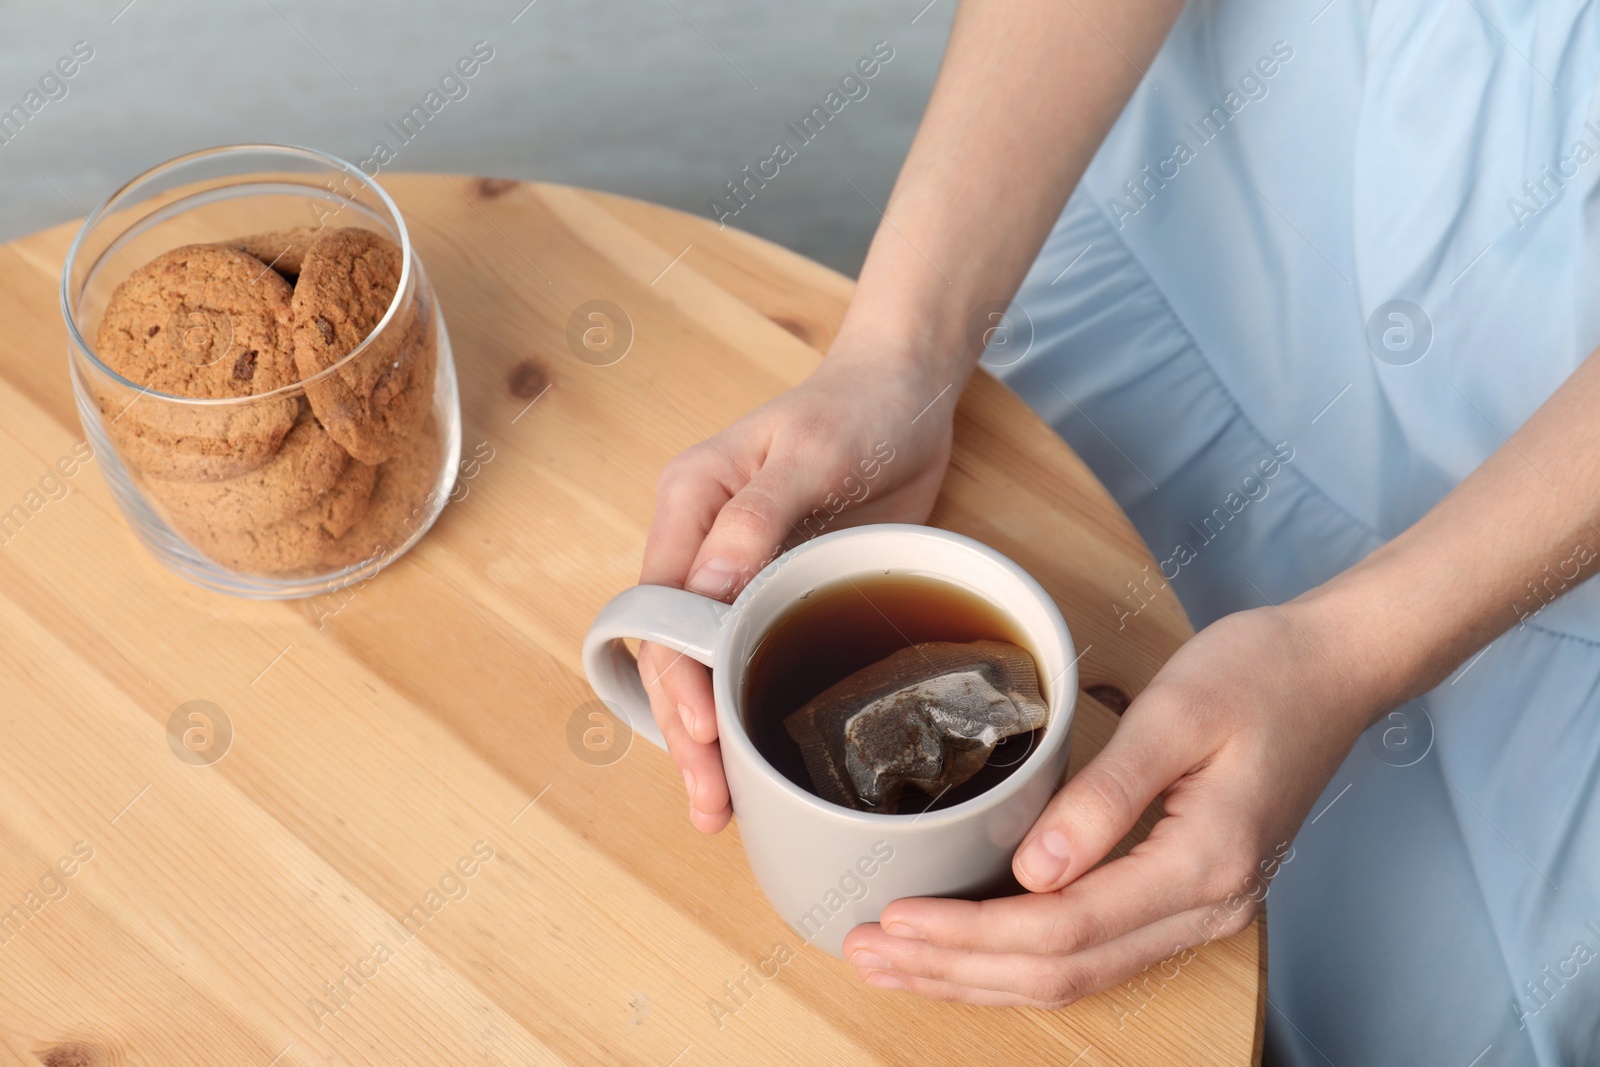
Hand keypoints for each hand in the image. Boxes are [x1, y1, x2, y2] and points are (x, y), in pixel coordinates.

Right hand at [637, 343, 960, 831]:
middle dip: (685, 730)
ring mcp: (738, 574)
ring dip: (710, 737)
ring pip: (707, 669)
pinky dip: (751, 714)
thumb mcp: (810, 453)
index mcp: (689, 503)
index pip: (661, 609)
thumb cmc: (858, 407)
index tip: (703, 733)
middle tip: (711, 801)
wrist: (906, 392)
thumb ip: (756, 519)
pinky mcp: (779, 593)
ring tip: (721, 808)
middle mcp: (700, 544)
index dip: (677, 677)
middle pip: (673, 652)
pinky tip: (760, 766)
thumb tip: (707, 594)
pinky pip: (753, 661)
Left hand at [842, 596, 1391, 1005]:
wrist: (1332, 671)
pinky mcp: (1187, 898)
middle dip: (955, 971)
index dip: (970, 933)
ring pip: (1075, 977)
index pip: (1064, 928)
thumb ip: (1105, 795)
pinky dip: (1020, 958)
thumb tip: (1033, 871)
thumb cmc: (1259, 675)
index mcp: (1204, 865)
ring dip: (979, 976)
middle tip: (866, 952)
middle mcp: (1205, 910)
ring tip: (896, 963)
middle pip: (1060, 973)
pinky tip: (968, 949)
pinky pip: (1094, 953)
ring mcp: (1201, 913)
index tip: (895, 919)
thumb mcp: (1179, 714)